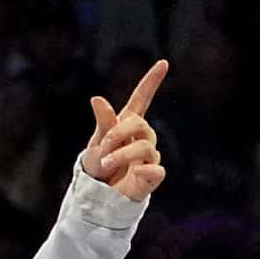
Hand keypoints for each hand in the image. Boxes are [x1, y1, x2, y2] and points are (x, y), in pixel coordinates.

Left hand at [84, 59, 167, 202]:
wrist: (98, 195)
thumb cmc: (98, 166)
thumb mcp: (96, 142)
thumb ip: (103, 122)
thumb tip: (97, 98)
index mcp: (128, 125)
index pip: (142, 99)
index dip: (151, 81)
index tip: (163, 63)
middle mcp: (142, 138)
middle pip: (140, 124)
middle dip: (118, 133)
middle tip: (103, 147)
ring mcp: (148, 157)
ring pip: (146, 146)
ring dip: (122, 154)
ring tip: (105, 164)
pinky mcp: (151, 177)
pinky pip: (157, 171)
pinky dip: (147, 170)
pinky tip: (135, 171)